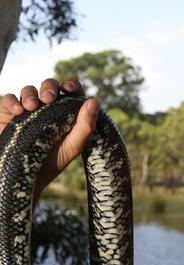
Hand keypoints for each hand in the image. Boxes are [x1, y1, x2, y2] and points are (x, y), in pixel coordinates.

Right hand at [0, 79, 98, 197]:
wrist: (24, 179)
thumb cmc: (52, 163)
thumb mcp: (72, 147)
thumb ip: (86, 126)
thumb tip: (94, 101)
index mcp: (67, 113)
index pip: (71, 91)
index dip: (72, 85)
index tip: (70, 89)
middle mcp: (48, 109)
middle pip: (50, 86)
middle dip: (49, 87)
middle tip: (49, 98)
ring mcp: (27, 111)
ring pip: (29, 90)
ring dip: (30, 94)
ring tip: (31, 107)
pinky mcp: (7, 115)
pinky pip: (8, 99)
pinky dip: (12, 101)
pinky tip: (18, 111)